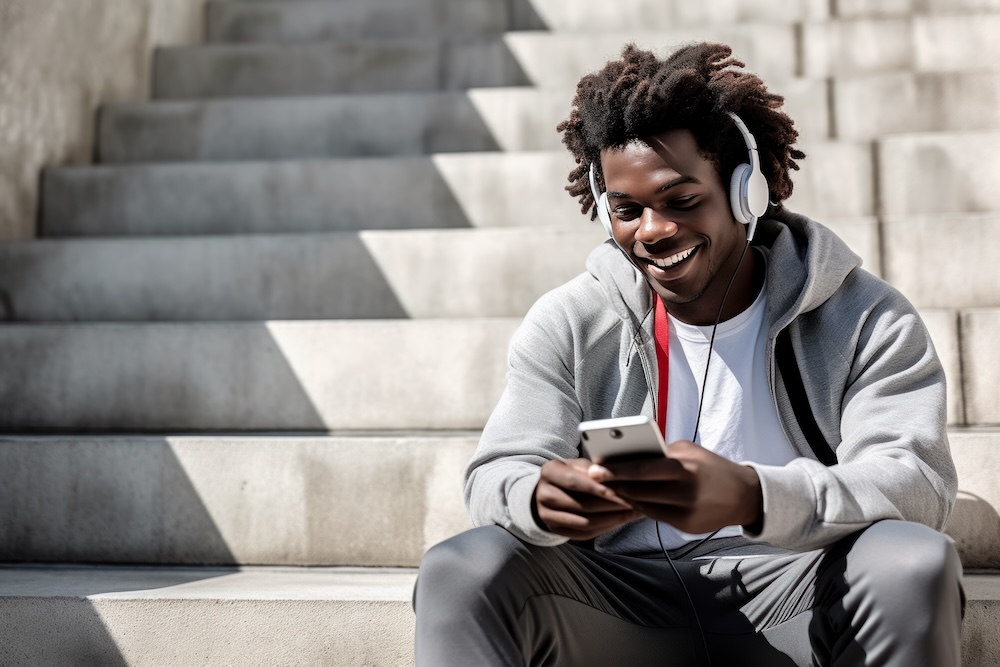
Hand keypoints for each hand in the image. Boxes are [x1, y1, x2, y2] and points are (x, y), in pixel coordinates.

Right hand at [533, 458, 641, 539]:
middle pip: (582, 504)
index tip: (625, 490)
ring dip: (613, 519)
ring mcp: (547, 515)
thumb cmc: (571, 473)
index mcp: (549, 472)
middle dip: (612, 505)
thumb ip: (593, 468)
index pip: (575, 482)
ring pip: (586, 522)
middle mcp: (543, 495)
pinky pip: (585, 534)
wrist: (549, 491)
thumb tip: (615, 475)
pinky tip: (621, 520)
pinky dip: (606, 528)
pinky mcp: (555, 530)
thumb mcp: (578, 464)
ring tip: (634, 512)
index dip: (600, 488)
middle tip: (637, 503)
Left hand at [587, 440, 762, 534]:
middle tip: (592, 479)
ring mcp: (685, 511)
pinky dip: (640, 506)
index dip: (617, 470)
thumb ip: (662, 453)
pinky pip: (654, 515)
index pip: (643, 469)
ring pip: (643, 505)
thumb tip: (631, 454)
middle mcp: (684, 492)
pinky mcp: (685, 525)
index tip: (595, 468)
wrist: (744, 495)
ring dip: (623, 497)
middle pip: (639, 490)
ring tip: (606, 488)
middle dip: (614, 484)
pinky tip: (628, 499)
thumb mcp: (690, 451)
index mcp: (685, 468)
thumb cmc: (711, 467)